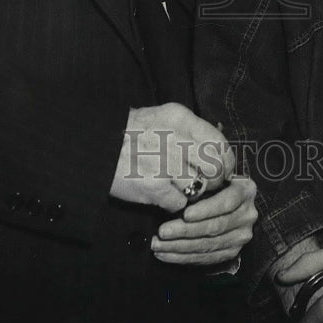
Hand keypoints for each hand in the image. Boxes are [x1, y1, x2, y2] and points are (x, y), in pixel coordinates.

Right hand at [109, 103, 234, 211]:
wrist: (96, 146)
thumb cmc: (133, 133)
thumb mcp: (163, 118)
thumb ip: (190, 130)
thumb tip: (218, 151)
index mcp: (180, 119)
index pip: (219, 143)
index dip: (226, 161)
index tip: (224, 169)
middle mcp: (176, 139)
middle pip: (215, 168)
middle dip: (214, 181)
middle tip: (205, 184)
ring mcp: (165, 164)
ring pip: (200, 188)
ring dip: (194, 194)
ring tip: (181, 189)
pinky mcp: (153, 187)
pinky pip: (179, 204)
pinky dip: (174, 204)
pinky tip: (164, 195)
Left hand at [150, 175, 257, 265]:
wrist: (233, 200)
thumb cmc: (218, 182)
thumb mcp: (217, 171)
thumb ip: (207, 174)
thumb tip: (183, 179)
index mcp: (245, 191)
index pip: (227, 202)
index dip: (206, 210)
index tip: (185, 214)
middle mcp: (247, 215)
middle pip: (215, 227)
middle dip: (185, 231)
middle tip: (163, 232)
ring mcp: (240, 236)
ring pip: (208, 245)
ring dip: (180, 247)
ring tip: (158, 245)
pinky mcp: (231, 251)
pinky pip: (206, 258)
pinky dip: (183, 258)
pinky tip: (166, 254)